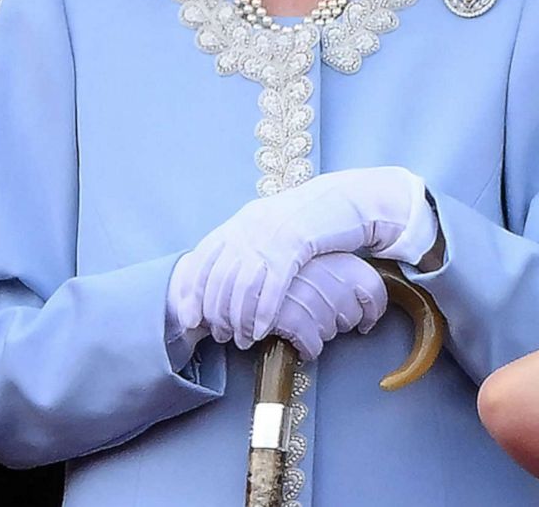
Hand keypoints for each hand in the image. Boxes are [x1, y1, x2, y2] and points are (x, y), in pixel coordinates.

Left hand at [169, 167, 434, 347]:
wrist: (349, 199)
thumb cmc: (313, 218)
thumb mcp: (274, 226)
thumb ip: (250, 245)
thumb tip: (228, 278)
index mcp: (241, 221)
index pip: (202, 258)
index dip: (191, 291)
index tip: (188, 319)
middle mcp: (250, 225)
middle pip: (220, 276)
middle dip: (216, 312)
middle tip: (220, 335)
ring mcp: (272, 234)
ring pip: (243, 284)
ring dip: (239, 318)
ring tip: (242, 339)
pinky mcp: (296, 244)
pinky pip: (273, 284)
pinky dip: (264, 311)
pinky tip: (263, 330)